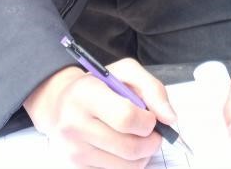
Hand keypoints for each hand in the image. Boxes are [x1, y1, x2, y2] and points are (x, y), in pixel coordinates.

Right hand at [24, 59, 178, 168]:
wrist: (61, 103)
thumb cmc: (99, 85)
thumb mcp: (126, 72)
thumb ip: (153, 89)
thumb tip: (170, 119)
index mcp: (86, 94)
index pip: (126, 118)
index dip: (148, 121)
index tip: (150, 117)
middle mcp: (75, 124)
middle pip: (130, 148)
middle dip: (152, 142)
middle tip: (152, 131)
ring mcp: (75, 149)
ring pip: (127, 166)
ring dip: (143, 154)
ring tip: (138, 138)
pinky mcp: (77, 166)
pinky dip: (129, 163)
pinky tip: (123, 146)